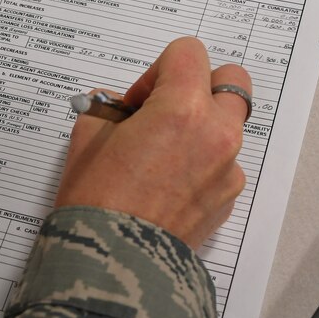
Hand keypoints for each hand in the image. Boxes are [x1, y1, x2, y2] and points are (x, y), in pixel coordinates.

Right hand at [54, 37, 251, 247]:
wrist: (114, 265)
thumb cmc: (96, 202)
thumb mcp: (87, 139)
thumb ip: (108, 109)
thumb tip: (119, 107)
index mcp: (181, 108)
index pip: (188, 53)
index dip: (157, 70)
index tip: (137, 101)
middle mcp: (216, 133)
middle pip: (231, 80)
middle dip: (199, 86)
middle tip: (164, 111)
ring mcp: (227, 168)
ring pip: (229, 124)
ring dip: (202, 126)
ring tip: (162, 154)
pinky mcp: (228, 198)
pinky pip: (224, 163)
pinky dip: (202, 164)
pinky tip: (167, 185)